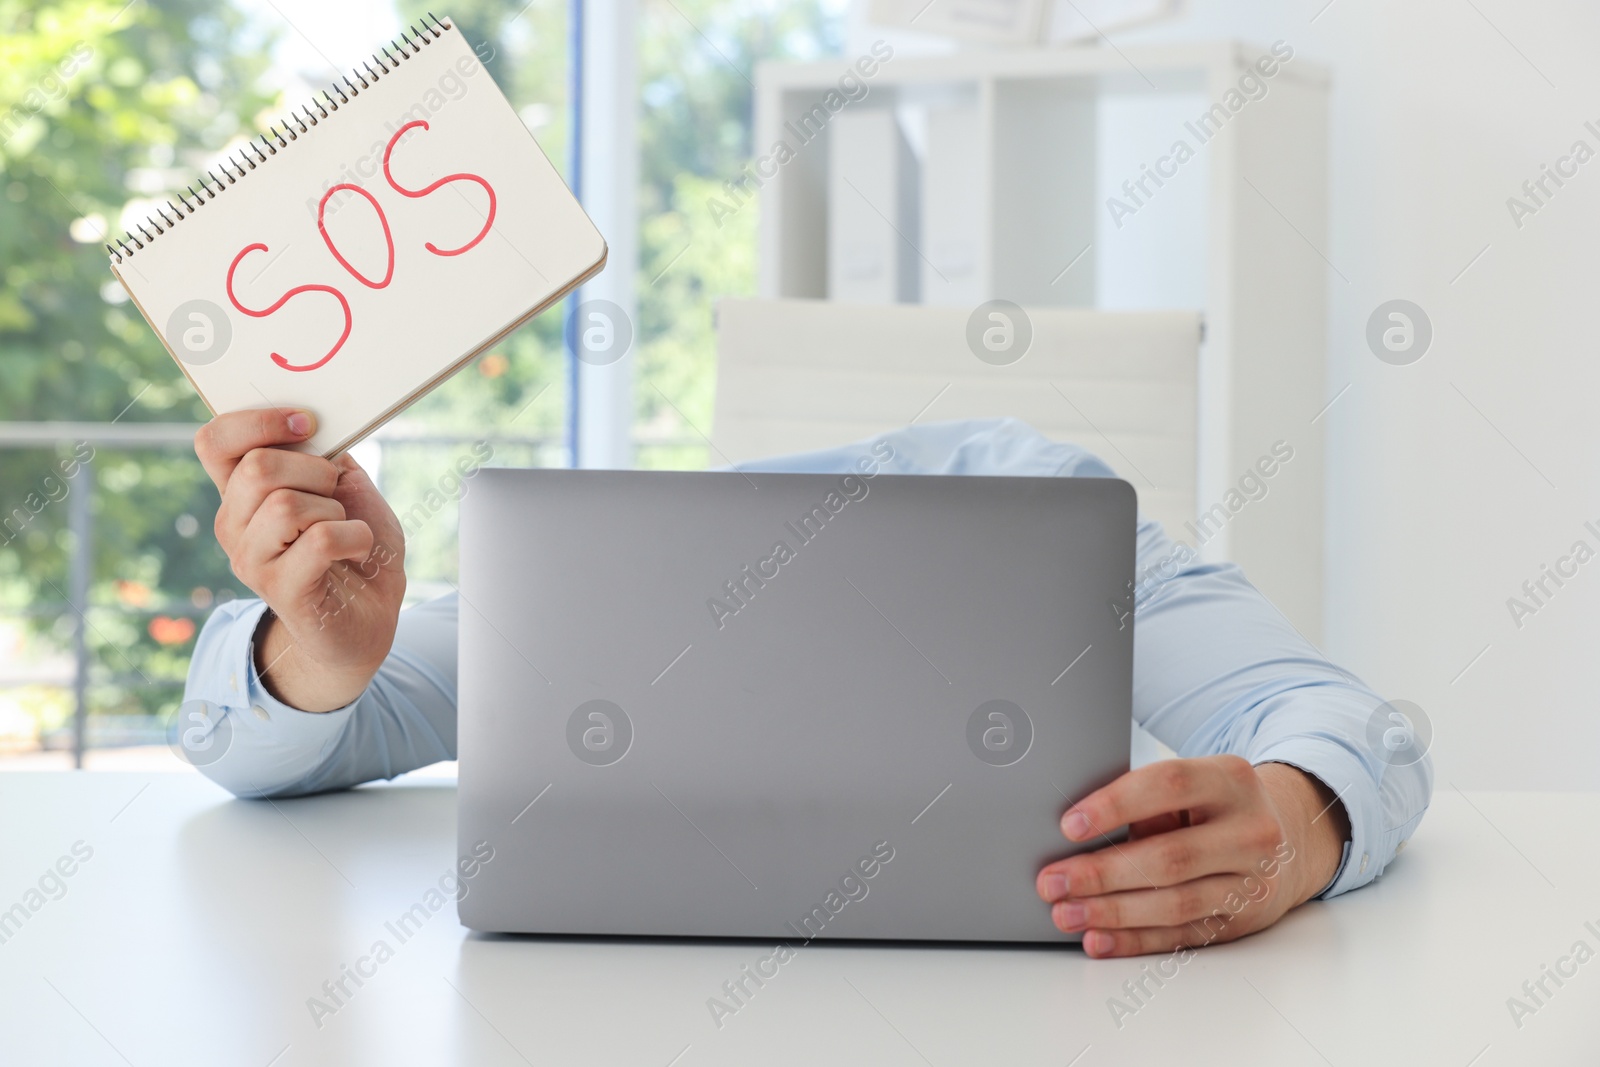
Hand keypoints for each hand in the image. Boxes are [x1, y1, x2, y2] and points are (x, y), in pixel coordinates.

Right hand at [195, 408, 405, 710]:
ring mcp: (250, 559)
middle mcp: (234, 523)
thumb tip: (310, 420)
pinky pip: (319, 540)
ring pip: (285, 505)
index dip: (257, 421)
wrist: (370, 615)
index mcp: (242, 491)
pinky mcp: (280, 589)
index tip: (306, 423)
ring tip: (344, 529)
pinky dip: (355, 537)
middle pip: (257, 468)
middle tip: (336, 496)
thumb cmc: (356, 545)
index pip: (214, 440)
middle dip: (316, 470)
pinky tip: (356, 551)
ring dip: (335, 510)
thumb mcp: (345, 487)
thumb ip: (323, 454)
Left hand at [1035, 756, 1349, 956]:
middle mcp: (1251, 832)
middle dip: (1101, 873)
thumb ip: (1148, 802)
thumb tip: (1079, 835)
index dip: (1115, 805)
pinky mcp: (1243, 921)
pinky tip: (1099, 939)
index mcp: (1232, 780)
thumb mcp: (1193, 785)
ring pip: (1175, 903)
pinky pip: (1182, 936)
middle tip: (1052, 880)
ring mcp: (1252, 881)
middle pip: (1169, 857)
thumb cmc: (1215, 806)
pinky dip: (1135, 940)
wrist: (1286, 839)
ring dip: (1112, 912)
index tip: (1069, 825)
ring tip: (1066, 912)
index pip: (1169, 786)